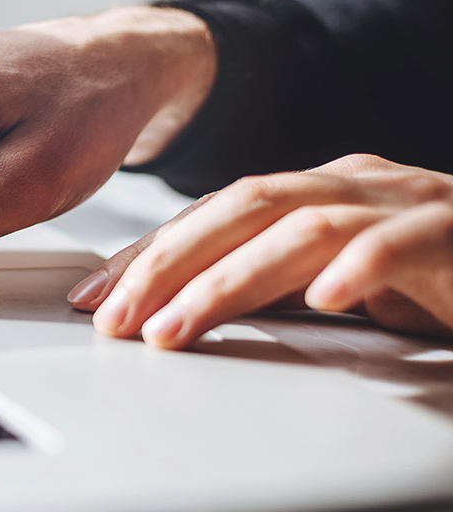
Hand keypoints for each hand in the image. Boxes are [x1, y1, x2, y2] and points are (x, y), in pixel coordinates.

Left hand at [70, 154, 452, 348]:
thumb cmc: (427, 273)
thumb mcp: (330, 280)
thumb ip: (265, 283)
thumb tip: (175, 307)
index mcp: (314, 190)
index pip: (212, 213)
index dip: (149, 252)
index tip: (94, 296)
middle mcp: (350, 184)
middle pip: (239, 208)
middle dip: (166, 264)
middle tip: (115, 319)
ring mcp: (402, 201)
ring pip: (299, 228)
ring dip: (228, 281)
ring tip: (176, 328)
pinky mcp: (451, 231)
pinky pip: (396, 243)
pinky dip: (356, 269)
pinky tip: (322, 301)